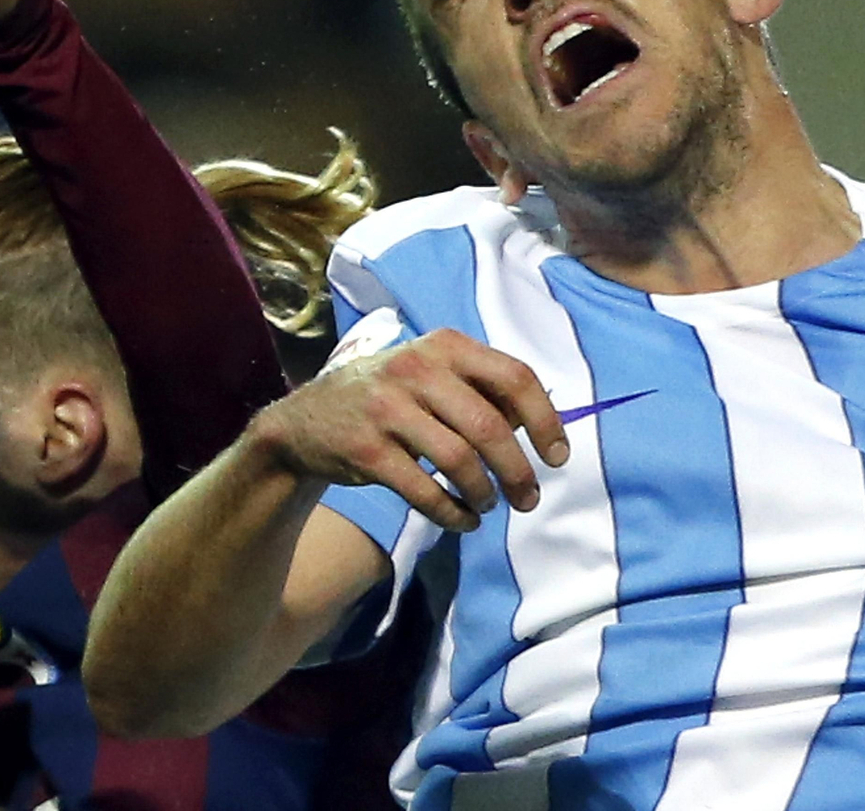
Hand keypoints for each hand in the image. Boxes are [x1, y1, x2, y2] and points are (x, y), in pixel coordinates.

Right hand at [254, 328, 567, 532]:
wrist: (306, 420)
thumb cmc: (389, 398)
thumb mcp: (432, 376)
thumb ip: (482, 391)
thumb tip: (540, 423)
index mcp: (444, 345)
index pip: (514, 376)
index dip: (545, 420)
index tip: (558, 456)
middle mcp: (417, 368)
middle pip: (490, 425)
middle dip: (519, 471)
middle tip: (529, 499)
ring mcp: (388, 407)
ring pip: (460, 460)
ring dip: (485, 493)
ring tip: (489, 506)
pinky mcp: (367, 449)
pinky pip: (425, 491)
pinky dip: (454, 514)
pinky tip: (462, 519)